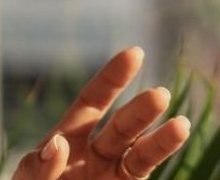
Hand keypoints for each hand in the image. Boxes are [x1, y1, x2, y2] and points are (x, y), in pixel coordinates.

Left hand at [13, 48, 189, 179]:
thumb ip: (38, 167)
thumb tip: (59, 143)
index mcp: (68, 139)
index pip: (93, 101)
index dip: (113, 78)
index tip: (135, 53)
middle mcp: (96, 156)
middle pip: (122, 127)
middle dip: (141, 110)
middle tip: (160, 95)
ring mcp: (112, 177)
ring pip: (141, 155)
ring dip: (160, 141)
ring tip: (181, 125)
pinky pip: (143, 177)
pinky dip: (160, 159)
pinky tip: (173, 142)